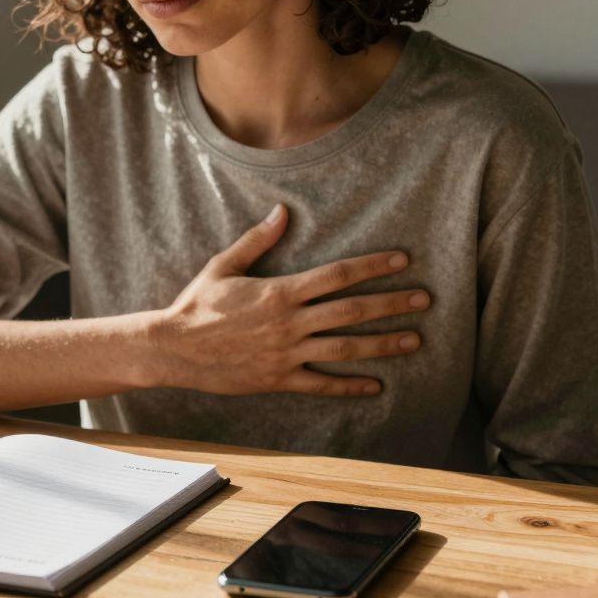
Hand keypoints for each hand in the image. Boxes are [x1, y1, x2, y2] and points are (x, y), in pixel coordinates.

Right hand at [149, 204, 428, 396]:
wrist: (174, 348)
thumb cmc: (197, 304)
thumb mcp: (223, 265)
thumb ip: (257, 241)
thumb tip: (282, 212)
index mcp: (280, 292)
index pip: (337, 275)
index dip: (372, 266)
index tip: (402, 261)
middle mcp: (290, 323)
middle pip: (351, 311)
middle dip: (391, 304)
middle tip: (424, 300)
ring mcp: (286, 353)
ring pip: (345, 348)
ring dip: (382, 344)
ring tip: (414, 340)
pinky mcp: (278, 379)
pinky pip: (321, 383)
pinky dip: (349, 385)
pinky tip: (374, 385)